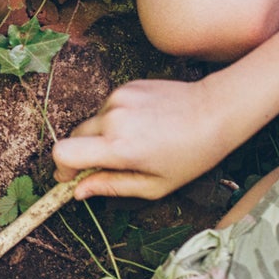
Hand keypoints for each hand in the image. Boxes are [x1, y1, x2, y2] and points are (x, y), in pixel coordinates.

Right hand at [53, 77, 236, 199]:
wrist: (216, 110)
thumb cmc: (191, 155)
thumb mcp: (154, 185)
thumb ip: (111, 186)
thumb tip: (78, 192)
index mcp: (119, 147)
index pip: (64, 153)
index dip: (61, 169)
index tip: (70, 178)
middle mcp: (113, 118)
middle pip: (73, 138)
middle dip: (82, 155)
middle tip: (107, 166)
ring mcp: (118, 98)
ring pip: (92, 123)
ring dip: (102, 136)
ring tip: (137, 142)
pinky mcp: (126, 86)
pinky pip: (108, 108)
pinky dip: (117, 120)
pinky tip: (144, 125)